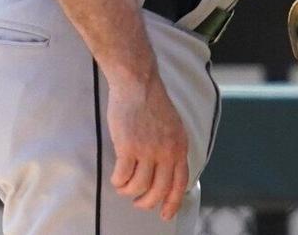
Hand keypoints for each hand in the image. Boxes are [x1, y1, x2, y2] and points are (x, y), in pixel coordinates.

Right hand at [106, 71, 190, 221]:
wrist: (138, 84)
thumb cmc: (152, 104)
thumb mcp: (172, 127)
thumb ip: (171, 149)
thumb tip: (166, 173)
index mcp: (180, 146)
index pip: (180, 183)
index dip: (173, 202)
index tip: (165, 215)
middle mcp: (167, 151)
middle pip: (159, 190)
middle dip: (146, 202)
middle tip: (137, 201)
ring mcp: (148, 149)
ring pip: (139, 187)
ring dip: (129, 192)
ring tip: (124, 186)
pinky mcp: (128, 147)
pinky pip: (122, 177)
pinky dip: (118, 181)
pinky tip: (117, 177)